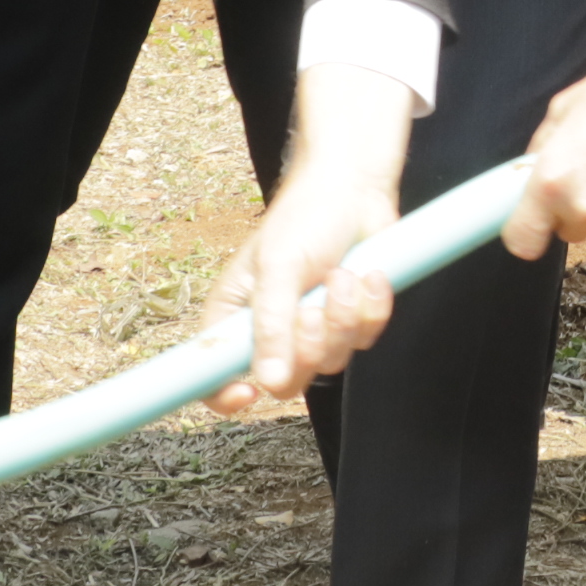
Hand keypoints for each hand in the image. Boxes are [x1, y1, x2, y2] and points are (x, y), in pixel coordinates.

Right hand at [203, 70, 413, 412]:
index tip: (250, 392)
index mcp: (235, 316)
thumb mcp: (278, 266)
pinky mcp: (351, 321)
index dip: (225, 396)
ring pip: (332, 361)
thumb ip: (272, 324)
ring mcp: (314, 328)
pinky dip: (371, 307)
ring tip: (342, 273)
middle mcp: (272, 330)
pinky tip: (368, 274)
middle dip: (310, 343)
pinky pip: (365, 339)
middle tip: (314, 302)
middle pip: (287, 381)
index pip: (214, 376)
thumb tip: (269, 383)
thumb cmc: (304, 218)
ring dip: (343, 316)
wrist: (354, 189)